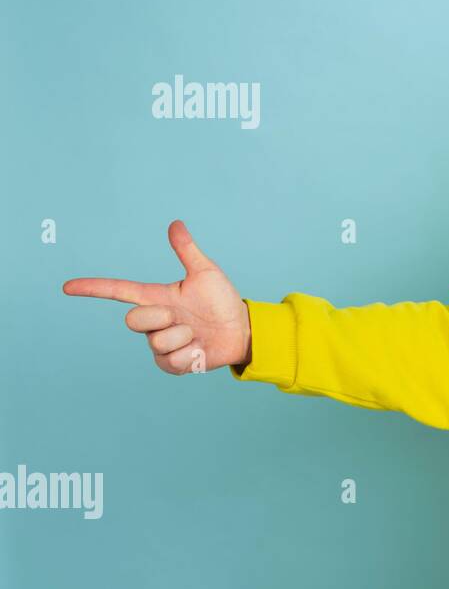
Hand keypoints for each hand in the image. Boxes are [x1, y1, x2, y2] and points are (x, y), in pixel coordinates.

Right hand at [63, 221, 250, 374]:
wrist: (241, 329)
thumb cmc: (222, 301)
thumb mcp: (206, 274)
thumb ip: (187, 250)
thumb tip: (175, 224)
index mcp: (156, 297)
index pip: (118, 291)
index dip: (93, 288)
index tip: (67, 286)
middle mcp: (154, 321)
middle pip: (133, 320)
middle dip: (160, 317)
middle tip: (184, 317)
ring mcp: (160, 344)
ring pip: (157, 342)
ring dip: (183, 336)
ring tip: (196, 333)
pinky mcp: (171, 364)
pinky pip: (171, 360)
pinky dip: (190, 354)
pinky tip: (200, 348)